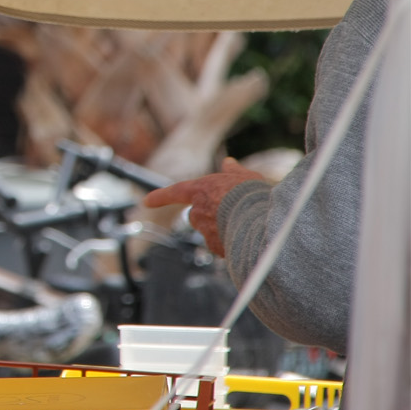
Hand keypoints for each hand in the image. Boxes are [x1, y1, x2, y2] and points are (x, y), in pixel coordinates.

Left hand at [142, 158, 267, 255]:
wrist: (264, 221)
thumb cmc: (255, 195)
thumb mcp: (246, 177)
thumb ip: (234, 171)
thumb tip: (228, 162)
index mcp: (201, 190)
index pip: (175, 192)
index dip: (161, 196)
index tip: (146, 201)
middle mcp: (198, 211)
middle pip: (196, 215)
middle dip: (208, 216)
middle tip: (233, 213)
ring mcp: (205, 231)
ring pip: (210, 232)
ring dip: (222, 230)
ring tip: (246, 225)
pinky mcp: (215, 248)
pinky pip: (222, 247)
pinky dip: (231, 245)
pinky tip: (247, 239)